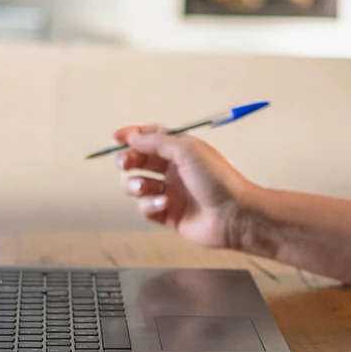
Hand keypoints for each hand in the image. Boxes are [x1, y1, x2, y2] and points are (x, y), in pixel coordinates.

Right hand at [115, 126, 254, 248]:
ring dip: (136, 184)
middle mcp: (175, 170)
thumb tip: (133, 137)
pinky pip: (147, 208)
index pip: (152, 138)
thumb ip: (156, 141)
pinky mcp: (169, 215)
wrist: (234, 215)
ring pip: (139, 185)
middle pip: (140, 161)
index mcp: (181, 150)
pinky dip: (150, 205)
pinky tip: (164, 204)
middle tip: (125, 164)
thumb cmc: (218, 179)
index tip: (116, 137)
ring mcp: (171, 192)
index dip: (133, 136)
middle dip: (128, 160)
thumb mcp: (187, 149)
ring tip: (144, 187)